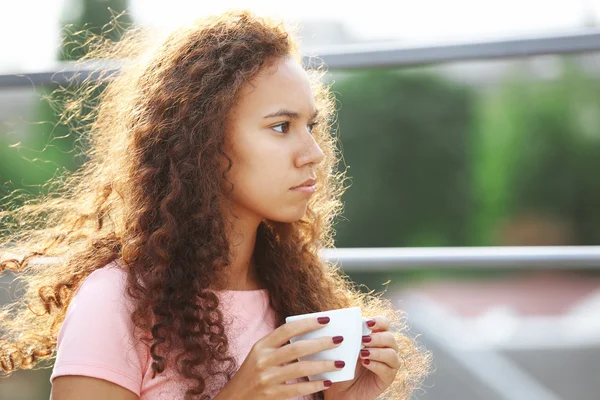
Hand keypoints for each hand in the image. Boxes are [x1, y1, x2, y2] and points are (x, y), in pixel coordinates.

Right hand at [215, 316, 345, 399]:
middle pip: (296, 348)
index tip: (325, 320)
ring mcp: (266, 378)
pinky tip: (327, 381)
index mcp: (261, 345)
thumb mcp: (260, 355)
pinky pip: (298, 388)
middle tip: (338, 339)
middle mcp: (262, 360)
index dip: (307, 323)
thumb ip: (279, 347)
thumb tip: (311, 338)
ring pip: (300, 368)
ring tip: (339, 363)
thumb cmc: (252, 374)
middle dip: (320, 343)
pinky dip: (314, 385)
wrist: (233, 399)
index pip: (287, 329)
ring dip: (323, 364)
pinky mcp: (271, 395)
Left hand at [324, 316, 400, 399]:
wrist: (341, 389)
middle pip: (390, 337)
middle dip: (377, 338)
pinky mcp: (388, 377)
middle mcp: (386, 348)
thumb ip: (349, 335)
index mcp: (376, 336)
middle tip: (363, 341)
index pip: (384, 323)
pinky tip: (365, 363)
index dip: (379, 321)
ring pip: (392, 353)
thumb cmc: (342, 365)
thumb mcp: (344, 348)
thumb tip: (345, 322)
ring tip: (362, 354)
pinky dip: (376, 365)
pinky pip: (387, 369)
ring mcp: (389, 363)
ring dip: (377, 352)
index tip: (368, 323)